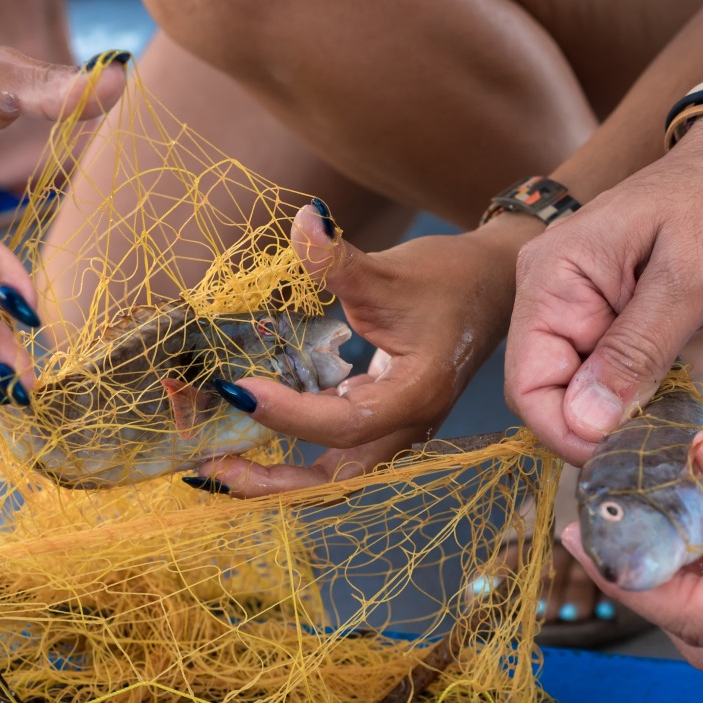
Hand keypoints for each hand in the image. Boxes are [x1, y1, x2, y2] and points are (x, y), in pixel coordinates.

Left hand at [197, 206, 536, 494]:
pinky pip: (333, 451)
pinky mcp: (382, 420)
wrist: (492, 288)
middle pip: (337, 480)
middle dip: (272, 482)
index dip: (288, 413)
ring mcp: (396, 429)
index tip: (238, 389)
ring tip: (218, 461)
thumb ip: (340, 258)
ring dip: (275, 474)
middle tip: (210, 466)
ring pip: (333, 474)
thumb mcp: (392, 268)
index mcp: (416, 394)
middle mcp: (407, 425)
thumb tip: (304, 220)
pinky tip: (251, 429)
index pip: (344, 422)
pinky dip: (289, 448)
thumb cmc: (450, 279)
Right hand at [506, 115, 702, 463]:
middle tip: (661, 453)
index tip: (623, 457)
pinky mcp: (607, 318)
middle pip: (550, 393)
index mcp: (554, 276)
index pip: (528, 382)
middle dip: (597, 431)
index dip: (566, 432)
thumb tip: (583, 420)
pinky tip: (673, 415)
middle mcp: (551, 292)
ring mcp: (577, 306)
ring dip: (621, 421)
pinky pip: (607, 377)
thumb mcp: (692, 280)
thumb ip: (636, 351)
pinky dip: (637, 402)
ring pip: (581, 393)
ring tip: (674, 437)